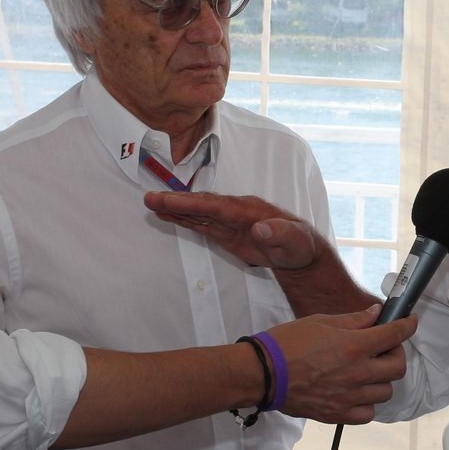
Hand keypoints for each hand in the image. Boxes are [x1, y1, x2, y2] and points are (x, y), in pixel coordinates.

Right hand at [144, 191, 319, 268]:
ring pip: (198, 212)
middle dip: (177, 201)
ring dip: (175, 208)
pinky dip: (183, 218)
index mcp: (250, 210)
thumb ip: (279, 233)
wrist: (299, 251)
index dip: (194, 203)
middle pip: (203, 205)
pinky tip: (166, 214)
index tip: (171, 200)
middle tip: (149, 198)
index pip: (217, 205)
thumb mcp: (294, 241)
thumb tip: (260, 228)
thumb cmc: (298, 244)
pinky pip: (201, 223)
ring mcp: (229, 220)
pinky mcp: (225, 231)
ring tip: (150, 203)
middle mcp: (236, 211)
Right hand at [265, 305, 416, 423]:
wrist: (260, 374)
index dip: (407, 326)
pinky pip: (367, 414)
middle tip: (383, 348)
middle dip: (395, 354)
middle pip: (397, 367)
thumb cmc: (287, 343)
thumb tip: (376, 313)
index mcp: (354, 347)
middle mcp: (356, 374)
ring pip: (385, 392)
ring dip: (382, 379)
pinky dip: (368, 403)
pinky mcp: (336, 415)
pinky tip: (357, 392)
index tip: (409, 322)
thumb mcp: (321, 322)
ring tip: (368, 371)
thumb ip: (354, 320)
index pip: (395, 335)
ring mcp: (348, 398)